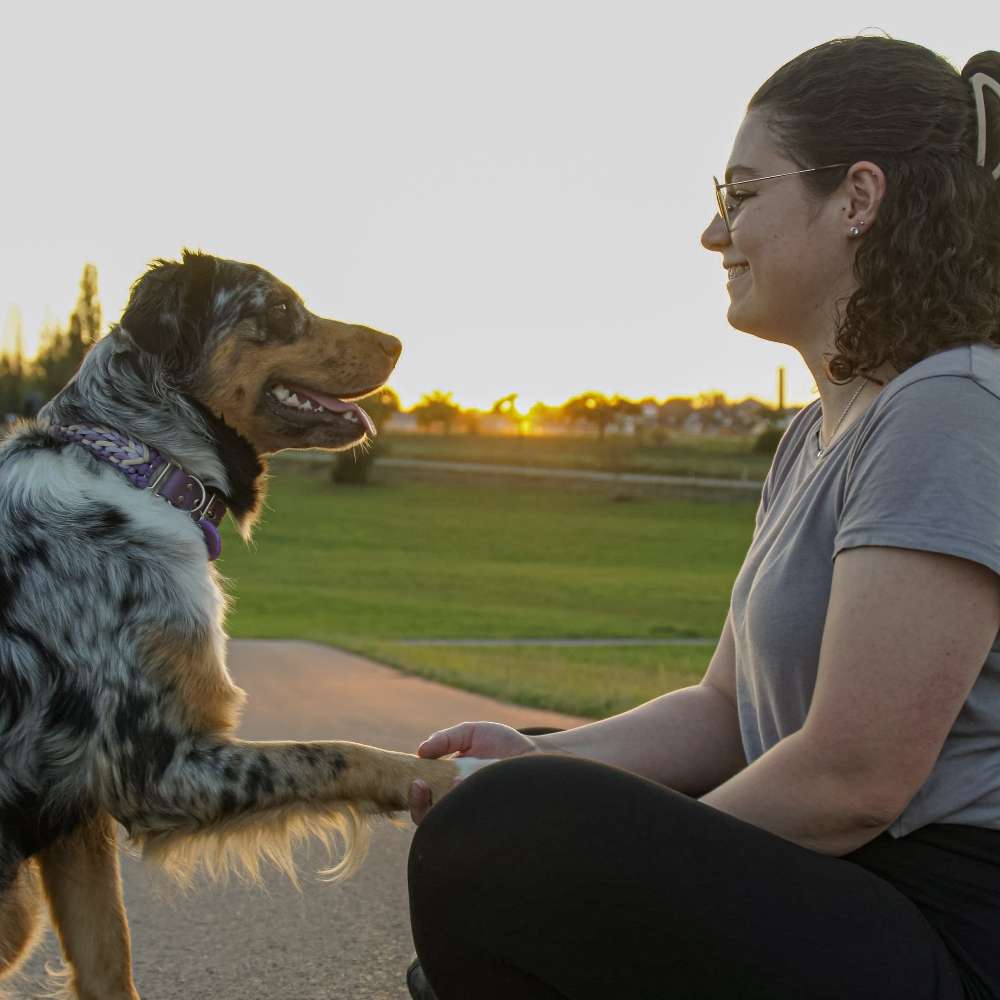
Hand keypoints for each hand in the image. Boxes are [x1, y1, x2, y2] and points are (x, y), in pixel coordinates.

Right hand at [409, 722, 539, 824]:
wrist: (535, 751)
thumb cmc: (501, 742)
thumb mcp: (471, 733)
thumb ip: (446, 739)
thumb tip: (421, 750)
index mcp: (449, 786)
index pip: (424, 803)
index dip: (414, 798)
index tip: (415, 782)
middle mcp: (461, 805)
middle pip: (431, 821)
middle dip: (420, 806)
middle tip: (420, 786)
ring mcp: (478, 813)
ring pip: (454, 825)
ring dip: (448, 805)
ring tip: (458, 781)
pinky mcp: (496, 818)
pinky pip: (481, 823)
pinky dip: (476, 806)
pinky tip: (479, 785)